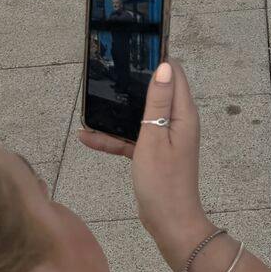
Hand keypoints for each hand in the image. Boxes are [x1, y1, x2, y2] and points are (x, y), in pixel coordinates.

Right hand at [78, 59, 210, 269]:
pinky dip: (115, 138)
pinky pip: (134, 138)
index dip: (157, 59)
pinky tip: (87, 138)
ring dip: (118, 113)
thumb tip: (165, 66)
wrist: (169, 224)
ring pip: (141, 116)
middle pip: (156, 92)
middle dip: (133, 83)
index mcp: (183, 114)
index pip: (174, 74)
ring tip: (92, 104)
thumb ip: (158, 103)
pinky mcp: (155, 153)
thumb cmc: (162, 181)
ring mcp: (166, 138)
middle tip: (108, 71)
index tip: (134, 48)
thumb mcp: (155, 138)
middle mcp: (178, 121)